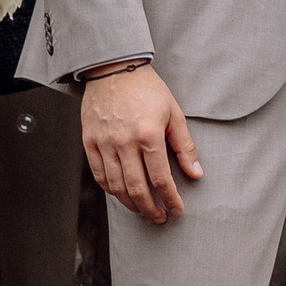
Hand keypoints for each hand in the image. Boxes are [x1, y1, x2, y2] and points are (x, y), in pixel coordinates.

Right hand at [81, 63, 201, 223]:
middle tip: (160, 216)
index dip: (170, 199)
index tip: (177, 209)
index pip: (161, 178)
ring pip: (116, 186)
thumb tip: (195, 173)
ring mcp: (104, 143)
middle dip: (151, 209)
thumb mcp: (174, 113)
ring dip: (131, 204)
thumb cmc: (146, 88)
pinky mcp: (89, 141)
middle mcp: (124, 142)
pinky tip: (122, 194)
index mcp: (148, 134)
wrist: (114, 69)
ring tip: (143, 209)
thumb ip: (185, 146)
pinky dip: (111, 190)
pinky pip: (99, 174)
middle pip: (137, 189)